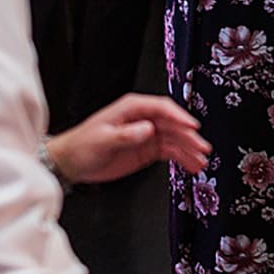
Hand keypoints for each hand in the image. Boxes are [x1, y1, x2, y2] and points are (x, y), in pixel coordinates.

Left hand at [48, 93, 209, 184]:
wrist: (71, 163)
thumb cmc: (82, 145)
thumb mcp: (102, 139)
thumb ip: (126, 134)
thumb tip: (147, 129)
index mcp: (131, 108)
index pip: (161, 108)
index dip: (179, 117)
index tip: (192, 126)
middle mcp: (142, 119)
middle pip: (172, 124)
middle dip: (189, 136)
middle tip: (202, 147)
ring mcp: (146, 134)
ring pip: (174, 139)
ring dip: (189, 149)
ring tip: (201, 160)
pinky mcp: (146, 149)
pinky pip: (169, 152)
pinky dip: (182, 158)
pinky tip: (191, 164)